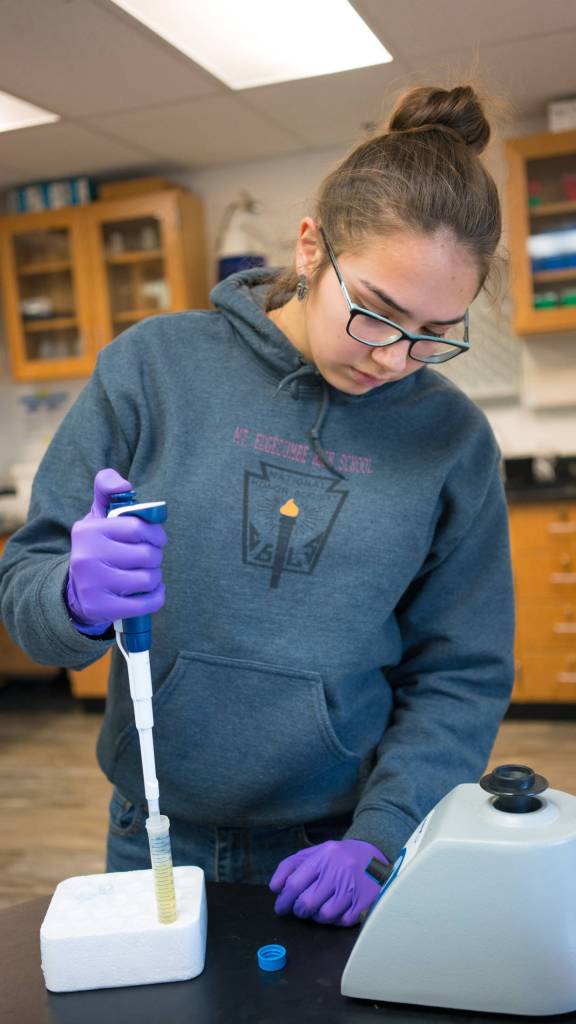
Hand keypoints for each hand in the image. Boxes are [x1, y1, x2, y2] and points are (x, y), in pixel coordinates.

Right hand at [66, 468, 166, 630]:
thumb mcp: (98, 516)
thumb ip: (108, 490)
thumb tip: (124, 484)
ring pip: (149, 579)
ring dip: (155, 577)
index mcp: (88, 531)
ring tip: (145, 574)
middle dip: (155, 556)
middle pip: (147, 554)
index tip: (155, 538)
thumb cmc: (98, 547)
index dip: (155, 533)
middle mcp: (86, 557)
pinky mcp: (100, 608)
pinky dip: (156, 597)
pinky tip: (150, 592)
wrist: (76, 591)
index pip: (138, 527)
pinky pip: (146, 603)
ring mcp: (92, 585)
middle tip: (149, 558)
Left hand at [269, 838, 385, 926]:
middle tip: (300, 909)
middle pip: (307, 903)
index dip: (284, 900)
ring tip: (319, 908)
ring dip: (317, 916)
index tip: (280, 908)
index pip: (294, 883)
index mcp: (323, 856)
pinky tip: (336, 910)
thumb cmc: (338, 857)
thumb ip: (292, 866)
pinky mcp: (364, 902)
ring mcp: (352, 888)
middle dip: (299, 910)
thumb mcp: (315, 852)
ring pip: (324, 915)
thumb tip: (274, 887)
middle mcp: (337, 871)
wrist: (374, 857)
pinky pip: (342, 921)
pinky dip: (336, 920)